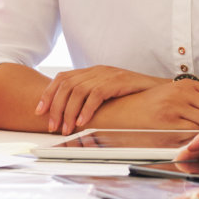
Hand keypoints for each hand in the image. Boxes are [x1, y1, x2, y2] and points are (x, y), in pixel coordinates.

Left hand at [37, 65, 166, 133]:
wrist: (159, 87)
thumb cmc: (133, 94)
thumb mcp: (107, 92)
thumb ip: (90, 96)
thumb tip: (69, 114)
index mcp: (91, 71)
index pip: (62, 78)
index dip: (48, 94)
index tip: (39, 111)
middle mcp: (96, 70)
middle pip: (66, 85)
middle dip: (56, 107)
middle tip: (53, 126)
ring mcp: (107, 74)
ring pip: (78, 91)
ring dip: (69, 111)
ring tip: (67, 128)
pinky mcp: (118, 81)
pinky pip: (97, 94)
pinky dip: (87, 109)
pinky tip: (83, 121)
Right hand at [81, 80, 198, 131]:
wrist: (119, 113)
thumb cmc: (147, 107)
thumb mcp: (172, 94)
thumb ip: (194, 98)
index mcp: (186, 84)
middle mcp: (182, 93)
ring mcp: (175, 108)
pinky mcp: (167, 125)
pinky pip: (193, 136)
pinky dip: (197, 142)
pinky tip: (194, 146)